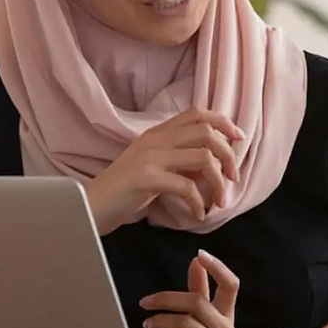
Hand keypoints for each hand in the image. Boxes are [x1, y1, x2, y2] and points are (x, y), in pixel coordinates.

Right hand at [86, 108, 244, 234]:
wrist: (87, 206)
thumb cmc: (123, 192)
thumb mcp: (154, 169)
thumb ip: (179, 162)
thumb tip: (212, 166)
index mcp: (157, 133)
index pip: (197, 113)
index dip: (223, 122)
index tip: (239, 139)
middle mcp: (155, 139)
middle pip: (207, 131)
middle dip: (228, 155)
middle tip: (232, 178)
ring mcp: (150, 157)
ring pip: (203, 157)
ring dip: (218, 181)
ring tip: (218, 201)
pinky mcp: (146, 178)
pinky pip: (187, 186)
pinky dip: (199, 203)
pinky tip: (197, 214)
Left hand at [140, 249, 239, 327]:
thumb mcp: (201, 323)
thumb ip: (200, 293)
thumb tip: (195, 263)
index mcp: (227, 316)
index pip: (231, 285)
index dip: (218, 268)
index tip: (200, 255)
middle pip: (198, 302)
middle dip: (166, 298)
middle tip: (145, 302)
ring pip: (187, 324)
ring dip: (160, 321)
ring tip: (148, 325)